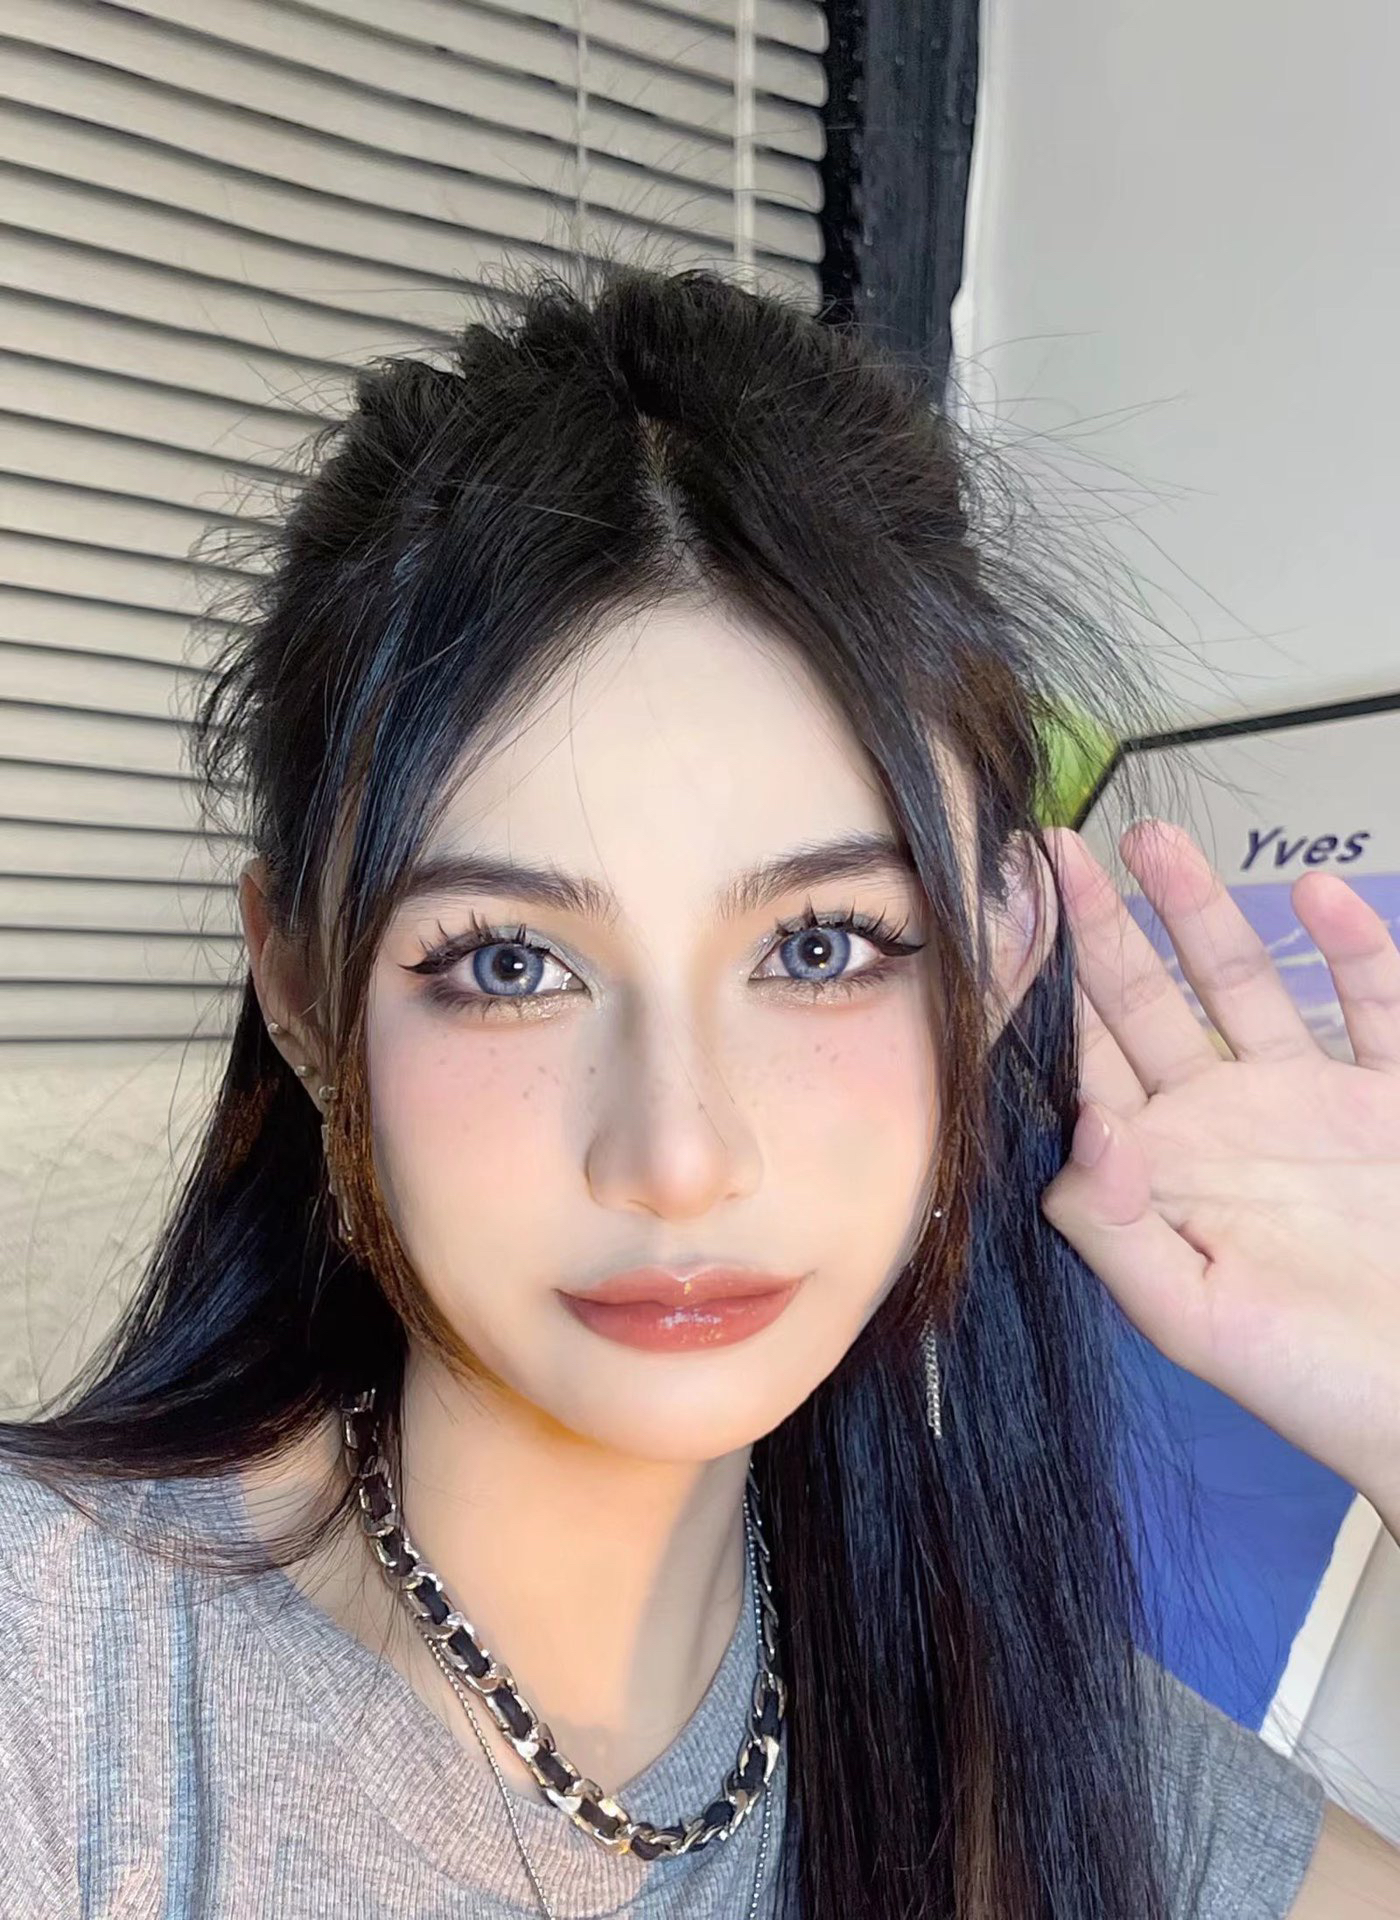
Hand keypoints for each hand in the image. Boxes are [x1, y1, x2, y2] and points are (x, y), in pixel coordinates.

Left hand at [1037, 819, 1399, 1533]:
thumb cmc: (1317, 1382)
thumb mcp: (1193, 1318)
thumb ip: (1119, 1227)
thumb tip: (1084, 1126)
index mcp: (1169, 1169)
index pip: (1091, 1063)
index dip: (1049, 993)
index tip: (1006, 921)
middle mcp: (1231, 1119)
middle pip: (1152, 1001)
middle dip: (1106, 926)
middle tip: (1057, 849)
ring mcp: (1316, 1099)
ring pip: (1247, 980)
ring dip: (1203, 909)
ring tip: (1156, 839)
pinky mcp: (1394, 1095)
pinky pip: (1374, 1001)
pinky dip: (1351, 946)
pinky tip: (1316, 891)